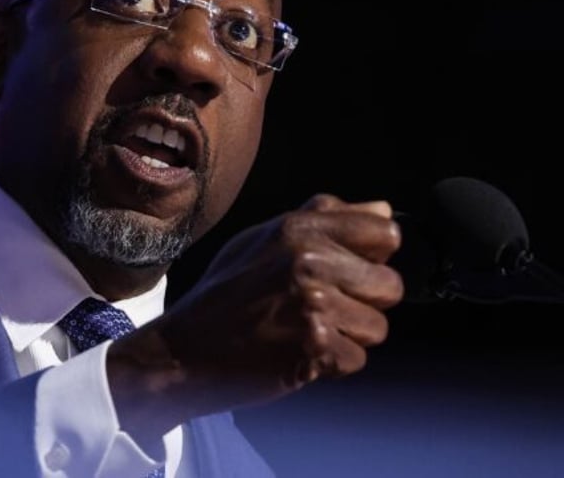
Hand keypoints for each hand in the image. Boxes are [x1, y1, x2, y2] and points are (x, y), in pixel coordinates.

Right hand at [108, 194, 403, 442]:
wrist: (185, 349)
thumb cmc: (224, 294)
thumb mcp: (262, 239)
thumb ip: (323, 218)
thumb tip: (383, 210)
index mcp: (298, 229)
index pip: (386, 234)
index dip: (373, 257)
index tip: (351, 271)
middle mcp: (308, 262)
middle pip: (390, 286)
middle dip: (364, 303)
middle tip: (323, 308)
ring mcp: (312, 306)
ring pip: (377, 328)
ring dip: (349, 337)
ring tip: (306, 330)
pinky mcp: (313, 349)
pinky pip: (357, 360)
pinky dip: (332, 364)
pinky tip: (298, 352)